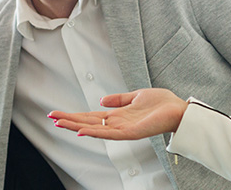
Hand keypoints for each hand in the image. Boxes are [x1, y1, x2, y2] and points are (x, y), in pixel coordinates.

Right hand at [48, 88, 187, 139]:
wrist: (179, 110)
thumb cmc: (162, 104)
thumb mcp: (136, 96)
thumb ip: (119, 99)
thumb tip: (102, 99)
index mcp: (118, 115)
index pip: (91, 116)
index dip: (74, 115)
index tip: (58, 114)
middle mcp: (117, 124)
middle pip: (88, 123)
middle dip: (69, 121)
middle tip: (51, 118)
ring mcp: (123, 129)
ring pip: (94, 129)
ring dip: (77, 126)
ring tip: (60, 123)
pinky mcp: (131, 133)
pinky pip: (109, 134)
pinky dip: (95, 133)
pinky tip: (82, 132)